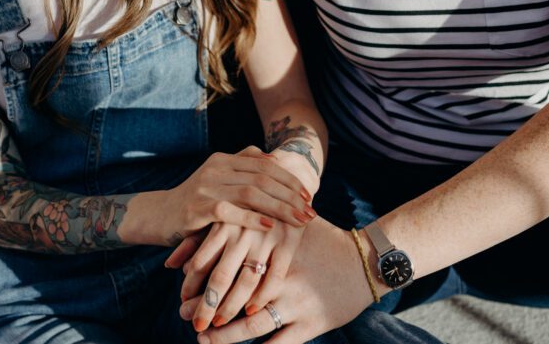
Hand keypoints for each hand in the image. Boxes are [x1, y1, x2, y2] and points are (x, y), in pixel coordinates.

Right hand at [151, 147, 314, 245]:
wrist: (158, 216)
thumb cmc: (194, 201)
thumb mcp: (217, 179)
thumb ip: (242, 165)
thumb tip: (272, 158)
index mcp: (223, 160)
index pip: (265, 165)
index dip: (289, 179)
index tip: (308, 195)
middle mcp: (216, 169)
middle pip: (263, 178)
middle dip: (290, 195)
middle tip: (310, 211)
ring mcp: (206, 187)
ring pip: (251, 193)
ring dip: (280, 207)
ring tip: (299, 219)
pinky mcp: (197, 208)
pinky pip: (230, 211)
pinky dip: (252, 218)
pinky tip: (271, 226)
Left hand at [170, 215, 307, 331]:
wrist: (288, 183)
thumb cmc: (245, 207)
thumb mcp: (219, 220)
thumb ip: (194, 241)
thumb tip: (169, 265)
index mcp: (223, 223)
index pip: (201, 261)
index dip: (191, 286)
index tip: (183, 304)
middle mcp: (242, 231)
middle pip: (221, 275)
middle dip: (207, 305)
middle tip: (197, 326)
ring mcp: (266, 237)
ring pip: (247, 281)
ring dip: (232, 306)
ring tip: (219, 324)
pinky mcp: (288, 242)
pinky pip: (275, 276)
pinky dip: (262, 296)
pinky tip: (251, 311)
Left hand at [183, 216, 375, 343]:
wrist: (366, 261)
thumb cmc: (325, 240)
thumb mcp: (291, 225)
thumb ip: (258, 220)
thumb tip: (217, 218)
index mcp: (268, 242)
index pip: (223, 261)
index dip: (198, 277)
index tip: (182, 289)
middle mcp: (277, 271)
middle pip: (230, 293)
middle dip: (204, 307)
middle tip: (186, 317)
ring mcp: (293, 300)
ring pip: (249, 325)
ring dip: (223, 336)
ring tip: (204, 339)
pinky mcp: (310, 323)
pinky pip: (278, 343)